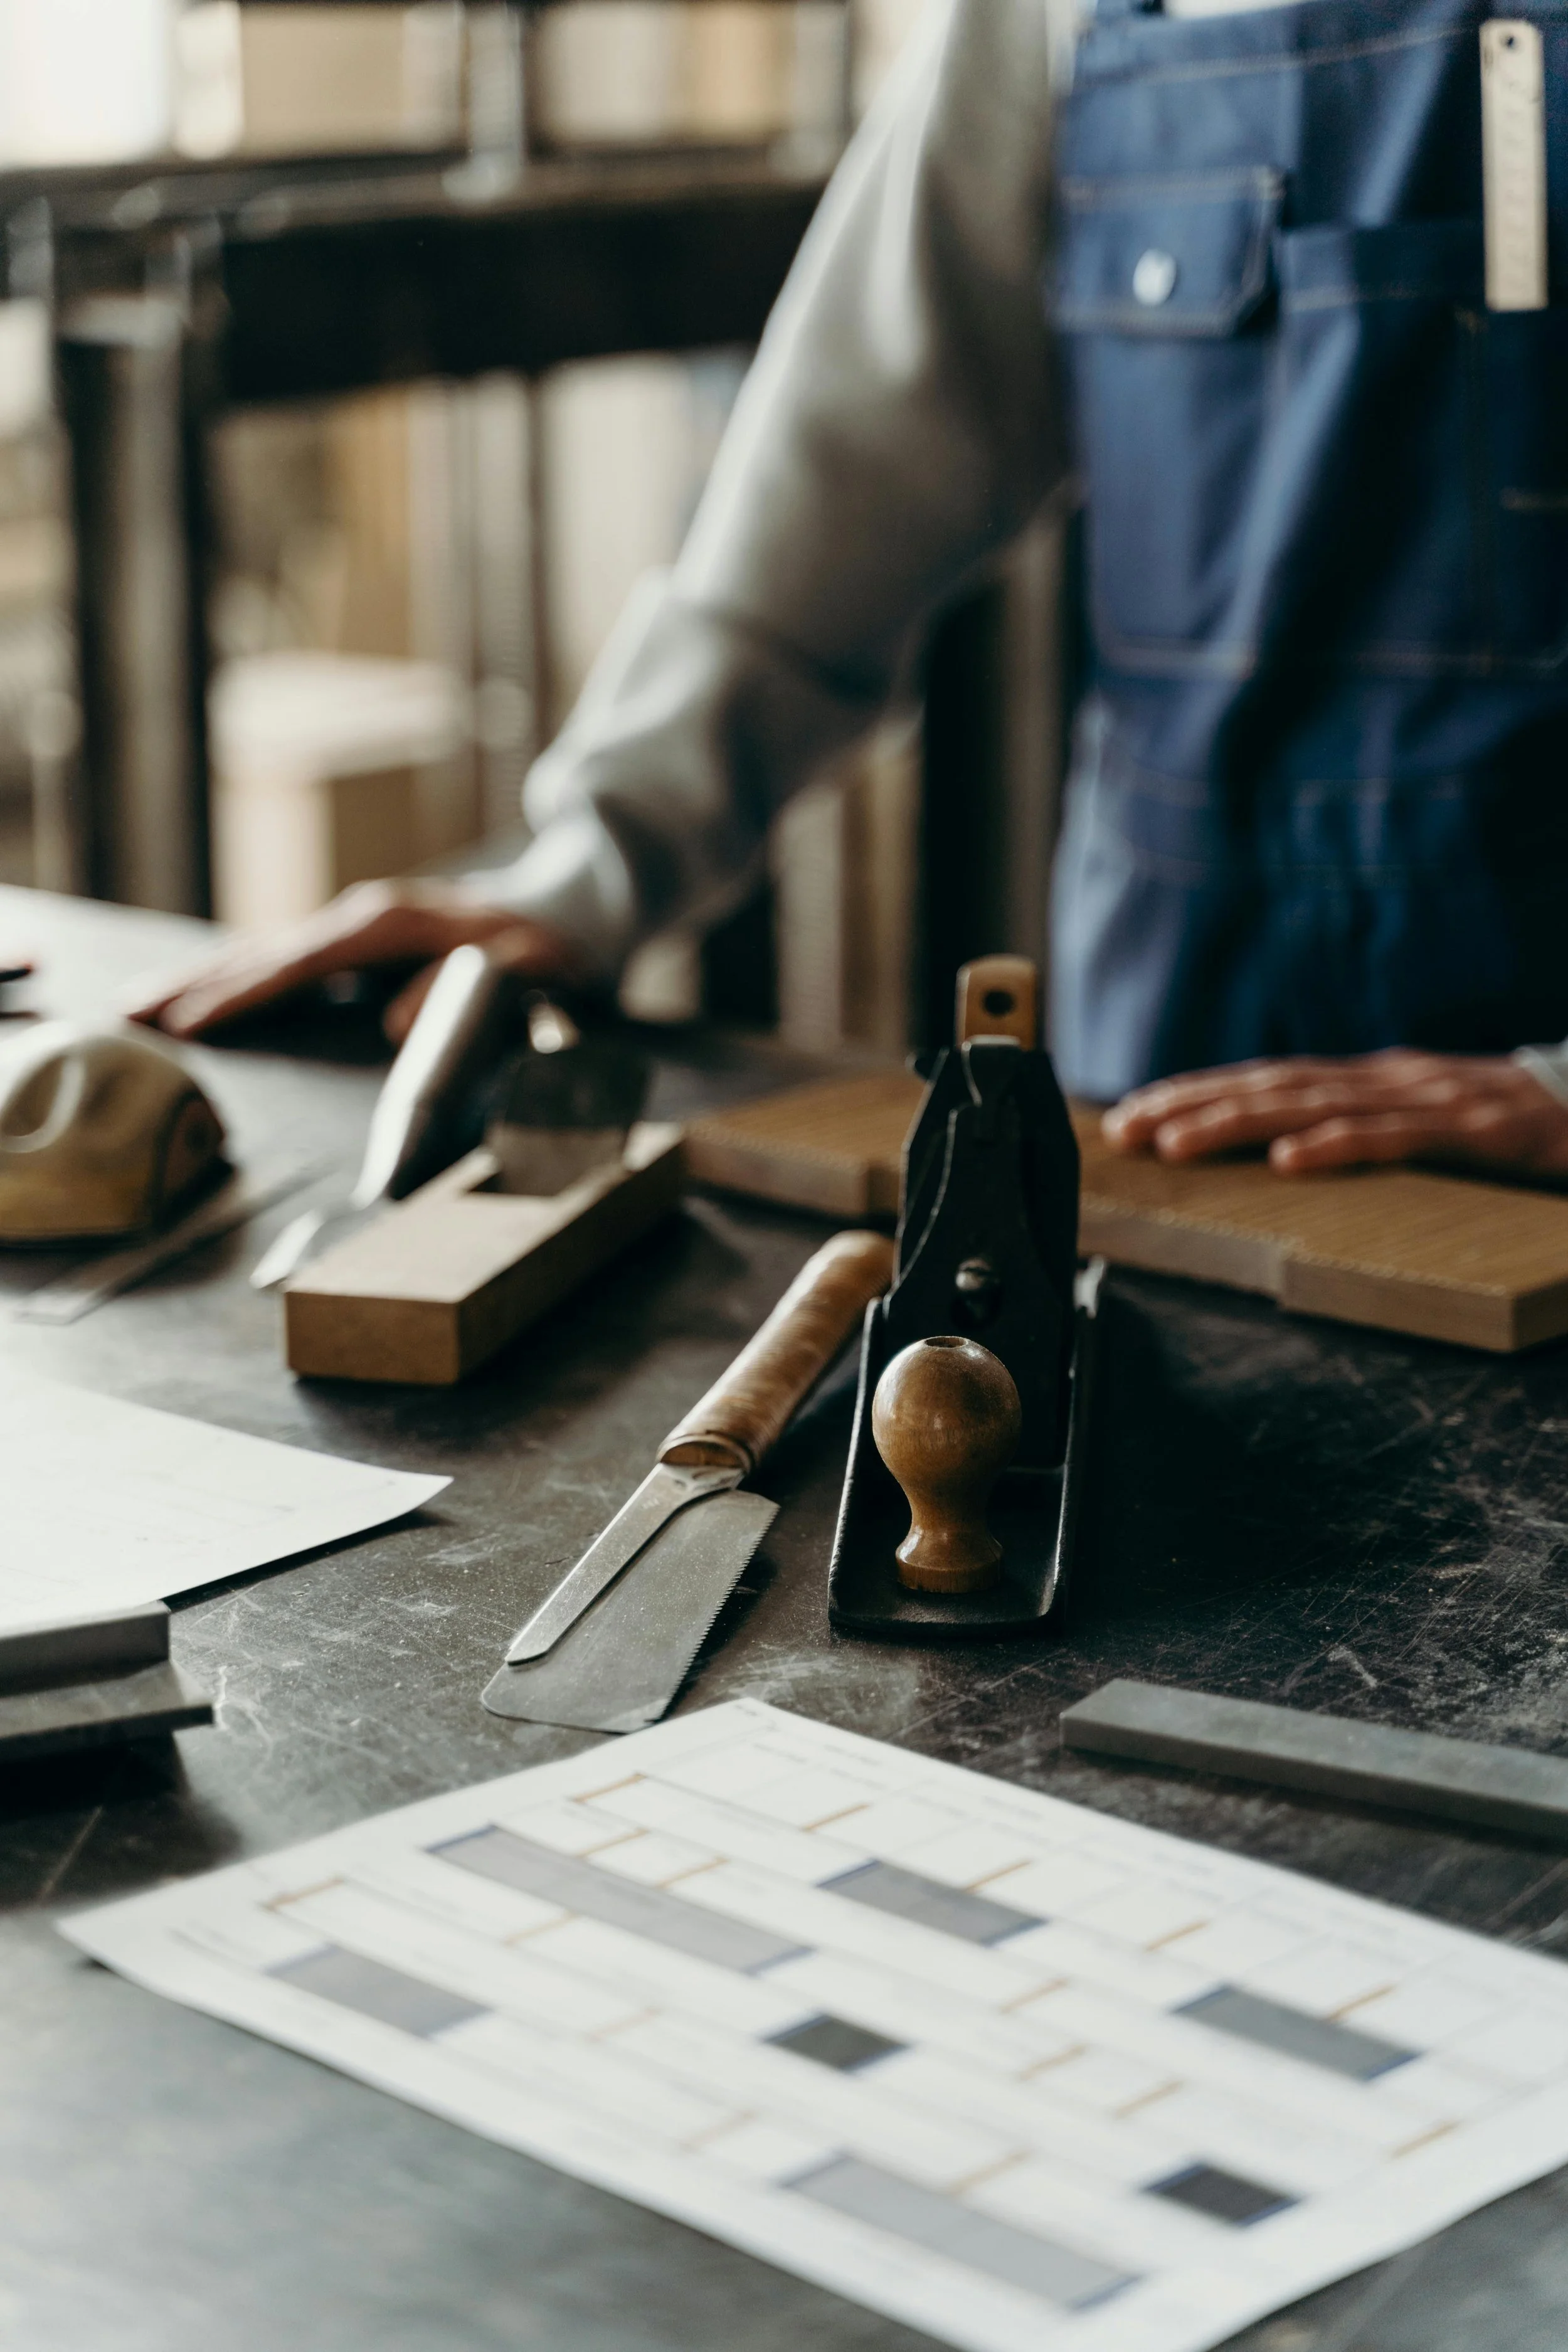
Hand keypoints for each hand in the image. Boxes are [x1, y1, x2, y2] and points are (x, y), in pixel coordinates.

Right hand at [126, 881, 574, 1044]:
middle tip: (128, 1018)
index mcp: (391, 924)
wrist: (573, 909)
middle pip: (262, 952)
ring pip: (264, 952)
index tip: (190, 1024)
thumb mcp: (526, 972)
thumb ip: (463, 991)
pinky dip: (238, 978)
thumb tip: (393, 1022)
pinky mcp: (359, 942)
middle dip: (194, 985)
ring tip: (138, 1007)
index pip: (299, 961)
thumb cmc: (553, 948)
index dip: (243, 994)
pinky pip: (286, 961)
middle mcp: (363, 917)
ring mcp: (357, 926)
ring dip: (202, 980)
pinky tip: (201, 998)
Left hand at [1103, 1049, 1567, 1178]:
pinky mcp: (1477, 1129)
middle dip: (1195, 1105)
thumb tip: (1287, 1154)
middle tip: (1125, 1128)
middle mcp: (1392, 1080)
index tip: (1130, 1115)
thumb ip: (1365, 1135)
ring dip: (1238, 1122)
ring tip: (1176, 1143)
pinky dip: (1339, 1146)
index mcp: (1376, 1083)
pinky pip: (1397, 1138)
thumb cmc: (1517, 1136)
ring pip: (1318, 1106)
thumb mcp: (1427, 1131)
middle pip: (1275, 1086)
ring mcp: (1434, 1100)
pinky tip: (1290, 1160)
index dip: (1197, 1094)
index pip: (1269, 1083)